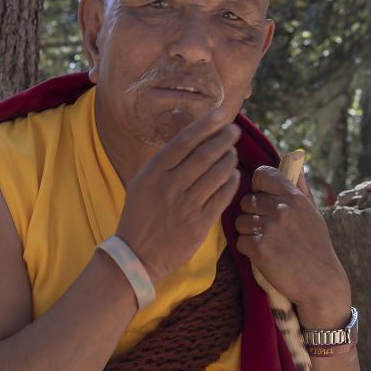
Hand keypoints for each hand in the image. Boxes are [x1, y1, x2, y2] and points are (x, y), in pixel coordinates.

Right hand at [116, 108, 240, 285]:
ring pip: (218, 173)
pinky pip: (223, 196)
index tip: (222, 114)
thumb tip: (191, 140)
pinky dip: (231, 182)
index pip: (185, 140)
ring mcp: (187, 205)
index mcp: (154, 172)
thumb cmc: (140, 215)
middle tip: (234, 131)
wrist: (136, 255)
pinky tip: (233, 176)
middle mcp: (170, 185)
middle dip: (225, 138)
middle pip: (206, 154)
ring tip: (232, 154)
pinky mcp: (200, 223)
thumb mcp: (143, 183)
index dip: (206, 125)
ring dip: (230, 159)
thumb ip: (164, 163)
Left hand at [234, 165, 350, 327]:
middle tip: (263, 228)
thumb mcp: (313, 214)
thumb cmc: (316, 247)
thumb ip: (300, 187)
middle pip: (246, 201)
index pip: (262, 174)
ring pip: (240, 221)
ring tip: (264, 243)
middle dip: (251, 214)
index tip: (261, 197)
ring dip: (247, 232)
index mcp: (295, 197)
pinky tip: (262, 255)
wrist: (321, 283)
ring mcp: (270, 228)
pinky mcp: (260, 248)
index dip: (257, 186)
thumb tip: (296, 159)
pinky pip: (239, 240)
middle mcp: (282, 209)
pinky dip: (247, 249)